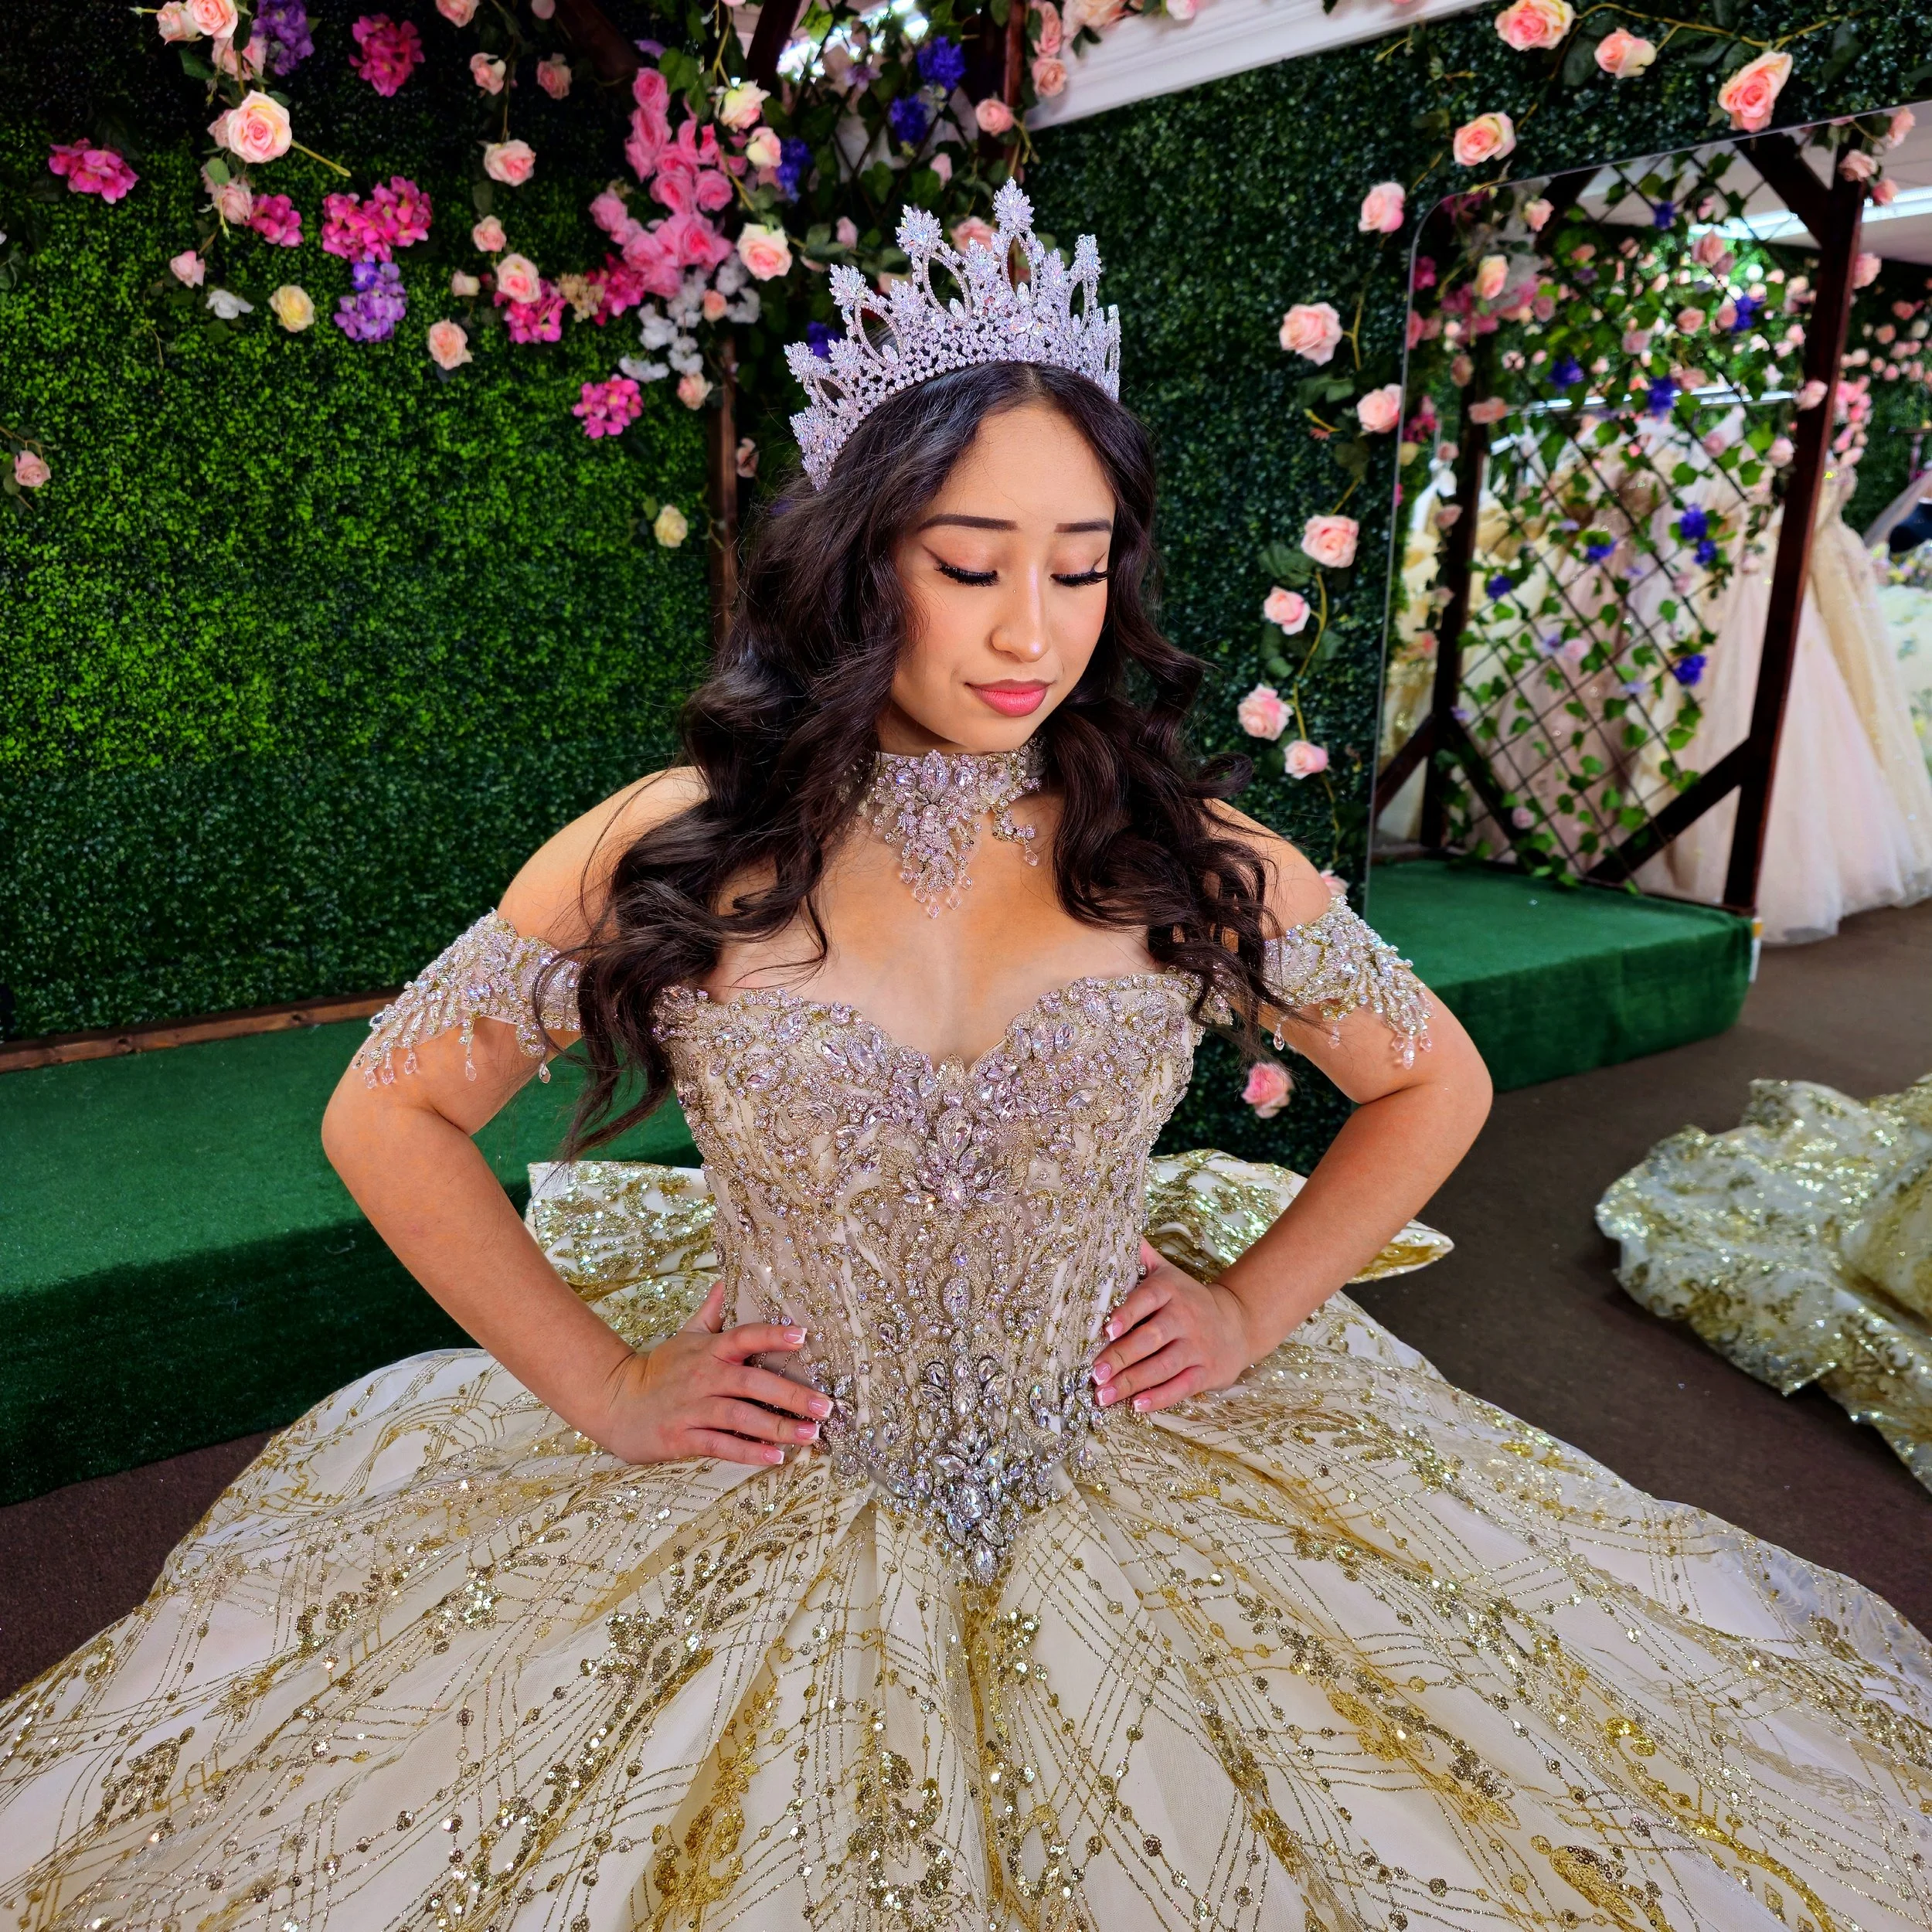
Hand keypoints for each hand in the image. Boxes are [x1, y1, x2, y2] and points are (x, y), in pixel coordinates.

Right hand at [593, 1281, 833, 1465]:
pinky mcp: (683, 1438)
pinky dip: (748, 1452)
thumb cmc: (660, 1369)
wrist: (616, 1402)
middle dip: (791, 1395)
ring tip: (810, 1435)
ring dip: (778, 1427)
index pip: (743, 1336)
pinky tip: (775, 1457)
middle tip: (825, 1407)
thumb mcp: (687, 1335)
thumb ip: (713, 1312)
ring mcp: (693, 1408)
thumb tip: (730, 1278)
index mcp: (708, 1350)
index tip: (803, 1336)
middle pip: (751, 1382)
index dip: (772, 1335)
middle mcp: (703, 1377)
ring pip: (741, 1417)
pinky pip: (721, 1446)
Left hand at [1090, 1239, 1257, 1414]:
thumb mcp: (1168, 1273)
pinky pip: (1181, 1387)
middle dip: (1121, 1357)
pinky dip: (1159, 1398)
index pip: (1147, 1299)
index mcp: (1171, 1290)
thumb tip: (1113, 1230)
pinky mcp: (1207, 1373)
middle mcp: (1185, 1318)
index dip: (1127, 1313)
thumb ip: (1141, 1256)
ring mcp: (1198, 1347)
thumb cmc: (1188, 1298)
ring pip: (1162, 1367)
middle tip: (1094, 1373)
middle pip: (1150, 1339)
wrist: (1238, 1321)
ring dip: (1131, 1383)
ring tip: (1103, 1395)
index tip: (1106, 1329)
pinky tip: (1136, 1405)